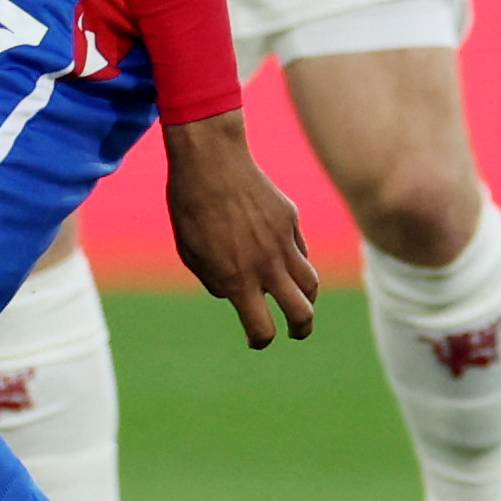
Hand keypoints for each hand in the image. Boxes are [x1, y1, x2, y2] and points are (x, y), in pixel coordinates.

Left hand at [161, 112, 320, 348]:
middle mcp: (266, 266)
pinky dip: (296, 263)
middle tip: (295, 332)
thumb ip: (215, 280)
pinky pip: (301, 251)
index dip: (260, 340)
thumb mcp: (191, 252)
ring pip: (311, 284)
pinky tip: (285, 262)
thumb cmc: (189, 206)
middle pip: (302, 314)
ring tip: (299, 302)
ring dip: (306, 299)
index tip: (256, 339)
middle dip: (300, 329)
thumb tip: (236, 294)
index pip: (262, 328)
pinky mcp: (291, 221)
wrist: (210, 160)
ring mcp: (283, 243)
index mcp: (237, 279)